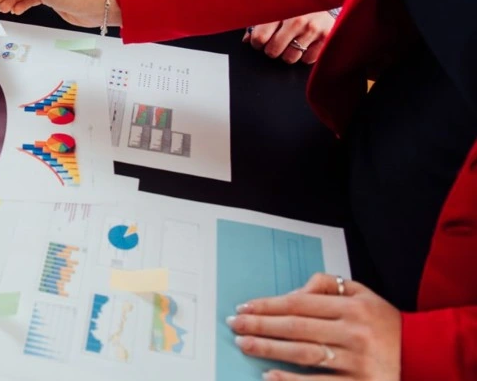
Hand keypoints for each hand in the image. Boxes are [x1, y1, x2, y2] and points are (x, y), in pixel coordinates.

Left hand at [227, 273, 400, 379]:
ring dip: (269, 349)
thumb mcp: (361, 293)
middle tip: (235, 325)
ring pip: (303, 354)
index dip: (268, 305)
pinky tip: (269, 376)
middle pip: (296, 327)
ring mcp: (357, 361)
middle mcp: (354, 332)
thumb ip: (326, 286)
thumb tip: (292, 292)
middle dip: (260, 325)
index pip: (299, 304)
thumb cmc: (383, 321)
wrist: (422, 352)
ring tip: (244, 345)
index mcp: (352, 307)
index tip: (244, 307)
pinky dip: (291, 380)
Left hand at [244, 11, 334, 63]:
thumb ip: (258, 22)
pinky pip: (307, 59)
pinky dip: (306, 54)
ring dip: (289, 52)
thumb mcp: (274, 6)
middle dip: (272, 49)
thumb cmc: (295, 2)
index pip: (259, 39)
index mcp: (280, 9)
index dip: (257, 43)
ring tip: (293, 40)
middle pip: (273, 51)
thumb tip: (247, 40)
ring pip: (290, 58)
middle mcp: (296, 20)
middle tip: (277, 41)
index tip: (260, 40)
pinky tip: (306, 41)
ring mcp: (312, 28)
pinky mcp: (326, 37)